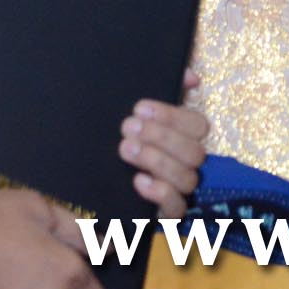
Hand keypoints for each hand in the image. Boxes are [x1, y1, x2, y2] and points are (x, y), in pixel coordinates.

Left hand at [122, 69, 207, 216]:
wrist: (91, 176)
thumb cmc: (124, 135)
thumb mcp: (139, 112)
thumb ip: (166, 87)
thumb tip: (191, 76)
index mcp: (184, 136)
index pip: (198, 125)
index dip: (172, 116)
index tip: (139, 107)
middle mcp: (186, 163)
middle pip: (195, 152)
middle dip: (161, 137)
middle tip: (127, 128)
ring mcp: (178, 189)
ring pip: (187, 179)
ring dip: (156, 160)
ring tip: (125, 148)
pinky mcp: (164, 212)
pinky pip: (176, 208)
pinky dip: (159, 193)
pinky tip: (138, 181)